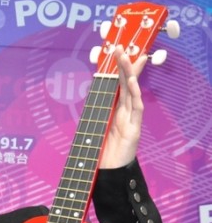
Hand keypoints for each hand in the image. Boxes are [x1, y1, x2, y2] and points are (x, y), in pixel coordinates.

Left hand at [100, 45, 147, 168]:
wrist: (109, 175)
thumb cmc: (102, 156)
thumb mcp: (95, 132)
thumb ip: (95, 118)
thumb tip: (86, 105)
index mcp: (116, 113)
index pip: (119, 87)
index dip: (120, 70)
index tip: (119, 52)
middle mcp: (125, 114)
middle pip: (126, 85)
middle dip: (124, 65)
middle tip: (121, 47)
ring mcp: (131, 121)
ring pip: (132, 92)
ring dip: (129, 74)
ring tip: (126, 57)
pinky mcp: (134, 130)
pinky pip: (136, 109)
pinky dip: (135, 95)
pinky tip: (131, 82)